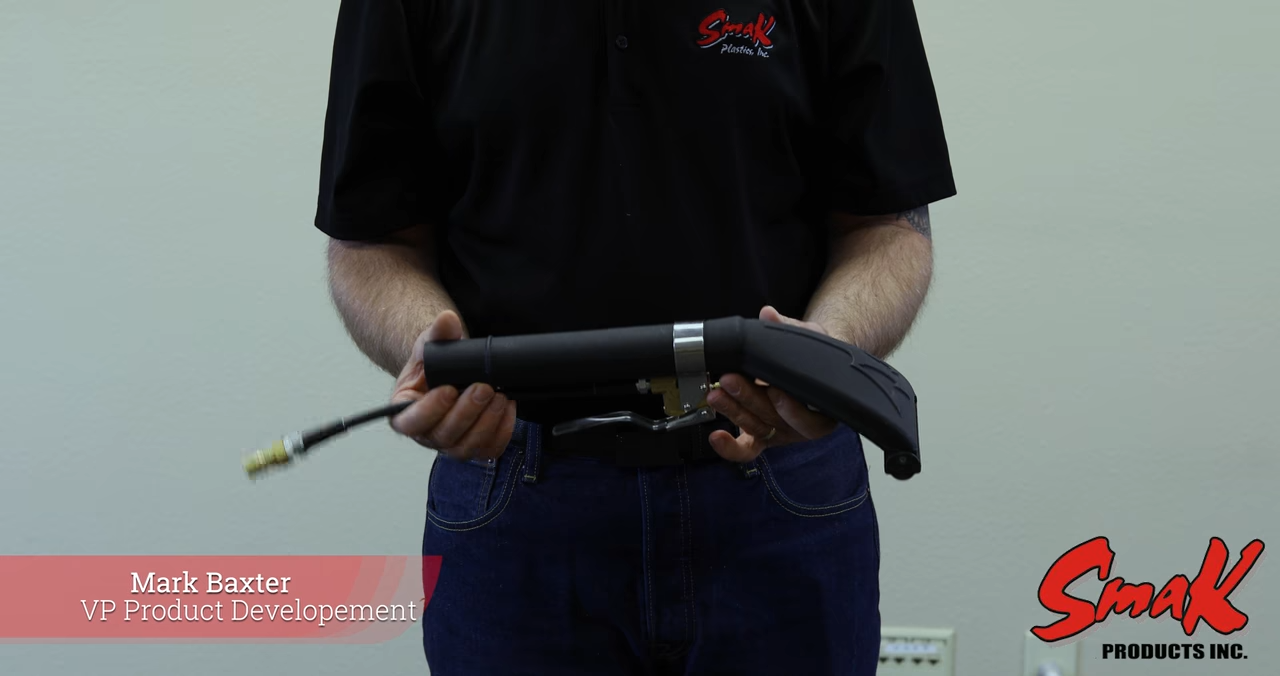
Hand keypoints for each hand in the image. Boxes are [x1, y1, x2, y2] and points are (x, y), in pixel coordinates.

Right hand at [388, 310, 517, 460]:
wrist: (449, 376)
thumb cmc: (433, 367)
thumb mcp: (430, 345)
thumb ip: (437, 333)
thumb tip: (447, 319)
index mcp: (404, 413)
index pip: (410, 422)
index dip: (429, 410)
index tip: (447, 390)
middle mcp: (426, 434)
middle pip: (443, 435)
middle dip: (466, 413)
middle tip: (483, 389)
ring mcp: (450, 444)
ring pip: (466, 447)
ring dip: (486, 423)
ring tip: (498, 397)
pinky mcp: (474, 446)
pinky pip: (488, 449)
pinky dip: (501, 431)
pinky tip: (507, 408)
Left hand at [705, 306, 839, 461]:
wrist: (806, 365)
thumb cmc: (812, 356)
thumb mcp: (809, 337)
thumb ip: (791, 327)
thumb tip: (769, 314)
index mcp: (823, 409)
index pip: (812, 421)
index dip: (793, 409)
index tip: (776, 389)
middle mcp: (801, 426)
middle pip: (776, 421)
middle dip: (750, 400)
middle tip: (730, 380)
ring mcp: (779, 432)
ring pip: (756, 429)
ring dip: (733, 411)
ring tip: (716, 393)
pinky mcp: (760, 436)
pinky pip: (746, 449)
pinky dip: (729, 447)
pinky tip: (716, 435)